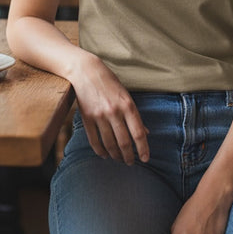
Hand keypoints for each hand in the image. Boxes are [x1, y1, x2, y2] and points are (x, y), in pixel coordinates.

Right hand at [71, 51, 148, 165]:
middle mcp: (114, 111)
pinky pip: (94, 141)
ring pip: (109, 144)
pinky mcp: (87, 118)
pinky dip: (100, 151)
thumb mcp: (126, 96)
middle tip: (130, 162)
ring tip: (119, 159)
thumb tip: (146, 133)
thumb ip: (135, 115)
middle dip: (129, 156)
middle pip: (124, 142)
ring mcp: (99, 115)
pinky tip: (105, 155)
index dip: (143, 149)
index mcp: (128, 105)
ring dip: (115, 155)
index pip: (138, 133)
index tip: (145, 159)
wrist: (86, 71)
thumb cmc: (109, 83)